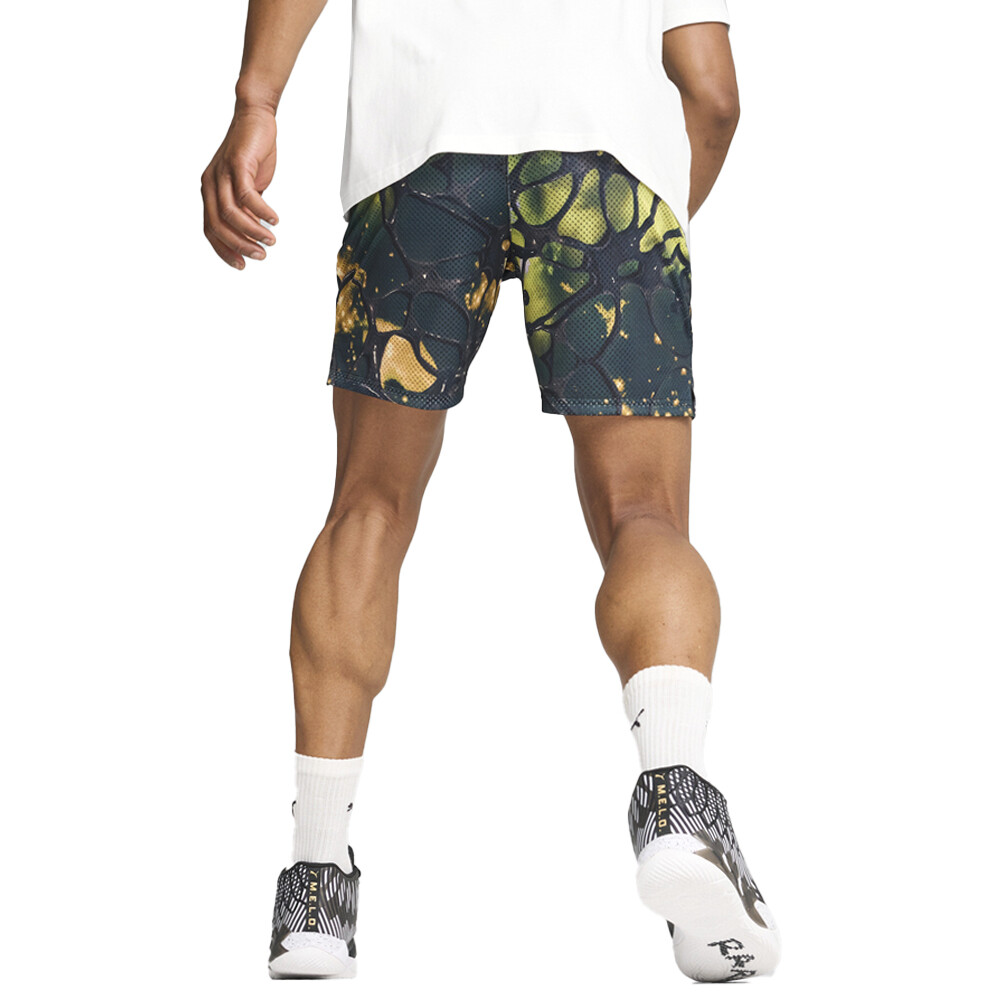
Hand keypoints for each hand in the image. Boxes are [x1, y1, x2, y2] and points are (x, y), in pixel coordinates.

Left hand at [201, 105, 278, 268]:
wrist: (256, 117)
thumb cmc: (253, 153)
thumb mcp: (249, 186)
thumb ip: (246, 208)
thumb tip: (252, 232)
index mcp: (210, 191)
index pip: (211, 229)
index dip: (225, 250)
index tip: (242, 264)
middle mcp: (210, 183)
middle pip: (218, 225)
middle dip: (239, 245)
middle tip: (260, 255)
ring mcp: (222, 173)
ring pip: (230, 213)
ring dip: (251, 231)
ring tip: (270, 240)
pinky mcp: (237, 163)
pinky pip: (247, 195)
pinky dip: (261, 211)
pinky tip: (274, 219)